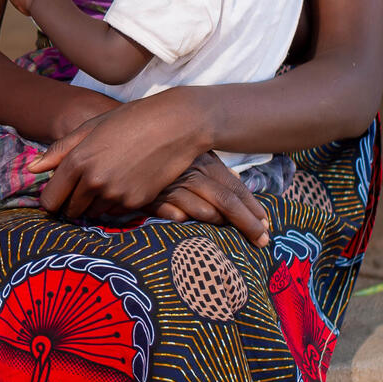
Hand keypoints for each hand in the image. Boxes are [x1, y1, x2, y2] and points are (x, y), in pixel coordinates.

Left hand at [29, 87, 229, 228]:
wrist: (176, 125)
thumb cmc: (130, 120)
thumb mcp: (91, 128)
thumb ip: (59, 150)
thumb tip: (31, 169)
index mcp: (78, 161)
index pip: (51, 199)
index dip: (52, 201)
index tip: (57, 198)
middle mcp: (94, 181)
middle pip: (71, 210)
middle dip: (73, 204)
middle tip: (83, 190)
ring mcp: (116, 194)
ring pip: (94, 212)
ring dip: (95, 203)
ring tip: (108, 180)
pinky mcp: (137, 202)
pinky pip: (116, 211)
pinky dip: (116, 203)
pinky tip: (125, 182)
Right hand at [151, 151, 270, 245]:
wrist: (116, 141)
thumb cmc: (156, 152)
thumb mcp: (186, 157)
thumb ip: (209, 172)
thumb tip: (235, 189)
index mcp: (202, 159)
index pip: (235, 187)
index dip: (253, 207)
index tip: (267, 225)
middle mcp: (189, 170)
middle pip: (227, 200)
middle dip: (248, 223)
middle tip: (263, 241)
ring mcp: (169, 182)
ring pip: (203, 209)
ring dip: (218, 224)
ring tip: (229, 238)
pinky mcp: (148, 194)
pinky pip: (171, 211)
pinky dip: (182, 219)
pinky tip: (189, 225)